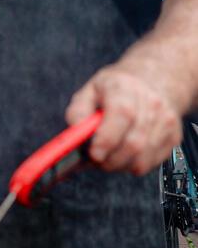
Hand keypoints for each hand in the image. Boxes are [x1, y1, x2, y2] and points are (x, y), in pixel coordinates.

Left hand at [66, 63, 181, 174]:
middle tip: (95, 161)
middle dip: (110, 159)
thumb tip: (75, 132)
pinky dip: (133, 165)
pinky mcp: (173, 137)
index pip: (122, 115)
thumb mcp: (89, 91)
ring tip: (107, 158)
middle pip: (134, 142)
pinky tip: (123, 155)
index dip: (107, 139)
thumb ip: (78, 111)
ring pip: (143, 157)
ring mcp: (166, 121)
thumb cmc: (115, 90)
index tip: (93, 154)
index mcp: (124, 88)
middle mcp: (150, 103)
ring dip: (120, 165)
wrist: (151, 83)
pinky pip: (152, 163)